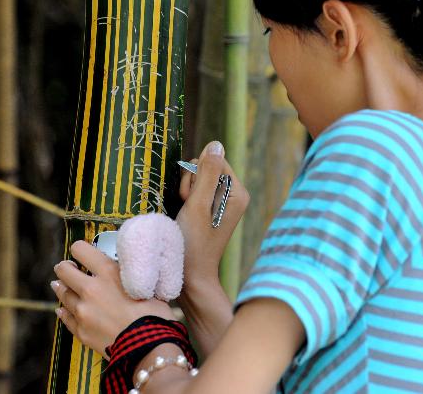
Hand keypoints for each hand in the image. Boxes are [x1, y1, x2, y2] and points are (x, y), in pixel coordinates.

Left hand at [50, 240, 174, 357]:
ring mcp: (83, 311)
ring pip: (62, 294)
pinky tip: (63, 308)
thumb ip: (128, 275)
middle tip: (68, 267)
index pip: (80, 249)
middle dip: (65, 267)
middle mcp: (91, 289)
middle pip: (64, 271)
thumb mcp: (144, 284)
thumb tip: (125, 270)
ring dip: (62, 287)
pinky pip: (65, 317)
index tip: (81, 252)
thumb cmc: (154, 313)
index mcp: (108, 272)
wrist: (148, 346)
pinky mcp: (81, 331)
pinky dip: (64, 310)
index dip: (79, 249)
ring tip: (61, 285)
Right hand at [177, 141, 249, 288]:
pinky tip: (185, 217)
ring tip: (186, 216)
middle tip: (189, 209)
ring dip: (186, 194)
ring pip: (197, 180)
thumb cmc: (193, 243)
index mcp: (237, 192)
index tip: (192, 199)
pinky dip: (186, 202)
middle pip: (205, 169)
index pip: (214, 161)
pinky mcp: (212, 210)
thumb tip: (216, 144)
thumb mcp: (197, 205)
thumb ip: (206, 173)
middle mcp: (233, 196)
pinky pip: (196, 192)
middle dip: (190, 185)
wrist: (190, 277)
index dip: (196, 175)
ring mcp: (222, 203)